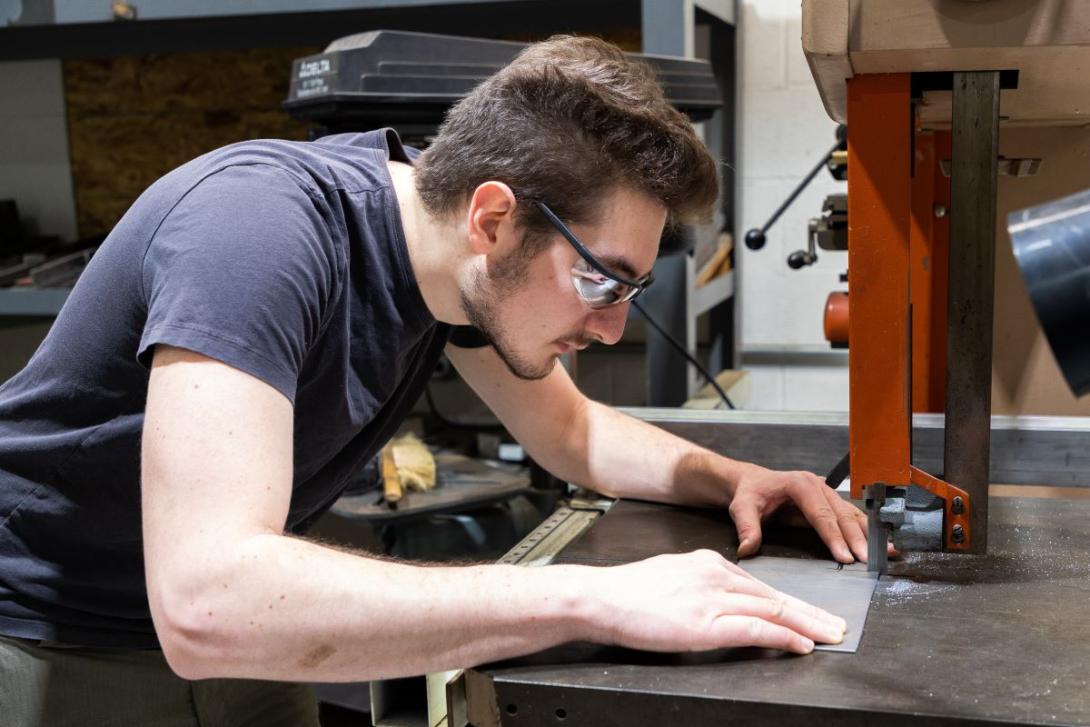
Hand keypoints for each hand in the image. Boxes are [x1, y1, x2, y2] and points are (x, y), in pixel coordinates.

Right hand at [587, 550, 847, 653]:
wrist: (601, 596)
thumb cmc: (626, 592)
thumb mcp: (670, 576)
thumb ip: (697, 585)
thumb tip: (714, 601)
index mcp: (707, 562)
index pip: (759, 584)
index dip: (789, 601)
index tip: (809, 611)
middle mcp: (716, 574)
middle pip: (774, 595)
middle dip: (810, 611)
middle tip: (837, 624)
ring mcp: (713, 598)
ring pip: (773, 610)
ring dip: (807, 624)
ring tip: (830, 635)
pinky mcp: (707, 622)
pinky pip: (756, 629)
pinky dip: (784, 637)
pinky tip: (802, 644)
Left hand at [727, 463, 871, 562]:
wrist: (752, 482)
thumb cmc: (750, 493)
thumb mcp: (742, 507)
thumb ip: (747, 527)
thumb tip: (747, 548)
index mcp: (800, 484)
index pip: (821, 514)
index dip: (834, 536)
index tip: (845, 556)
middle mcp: (818, 486)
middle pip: (841, 515)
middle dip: (856, 538)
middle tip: (868, 559)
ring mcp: (827, 494)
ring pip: (852, 515)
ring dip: (868, 534)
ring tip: (886, 552)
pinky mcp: (831, 503)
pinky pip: (851, 517)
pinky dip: (866, 531)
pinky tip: (880, 544)